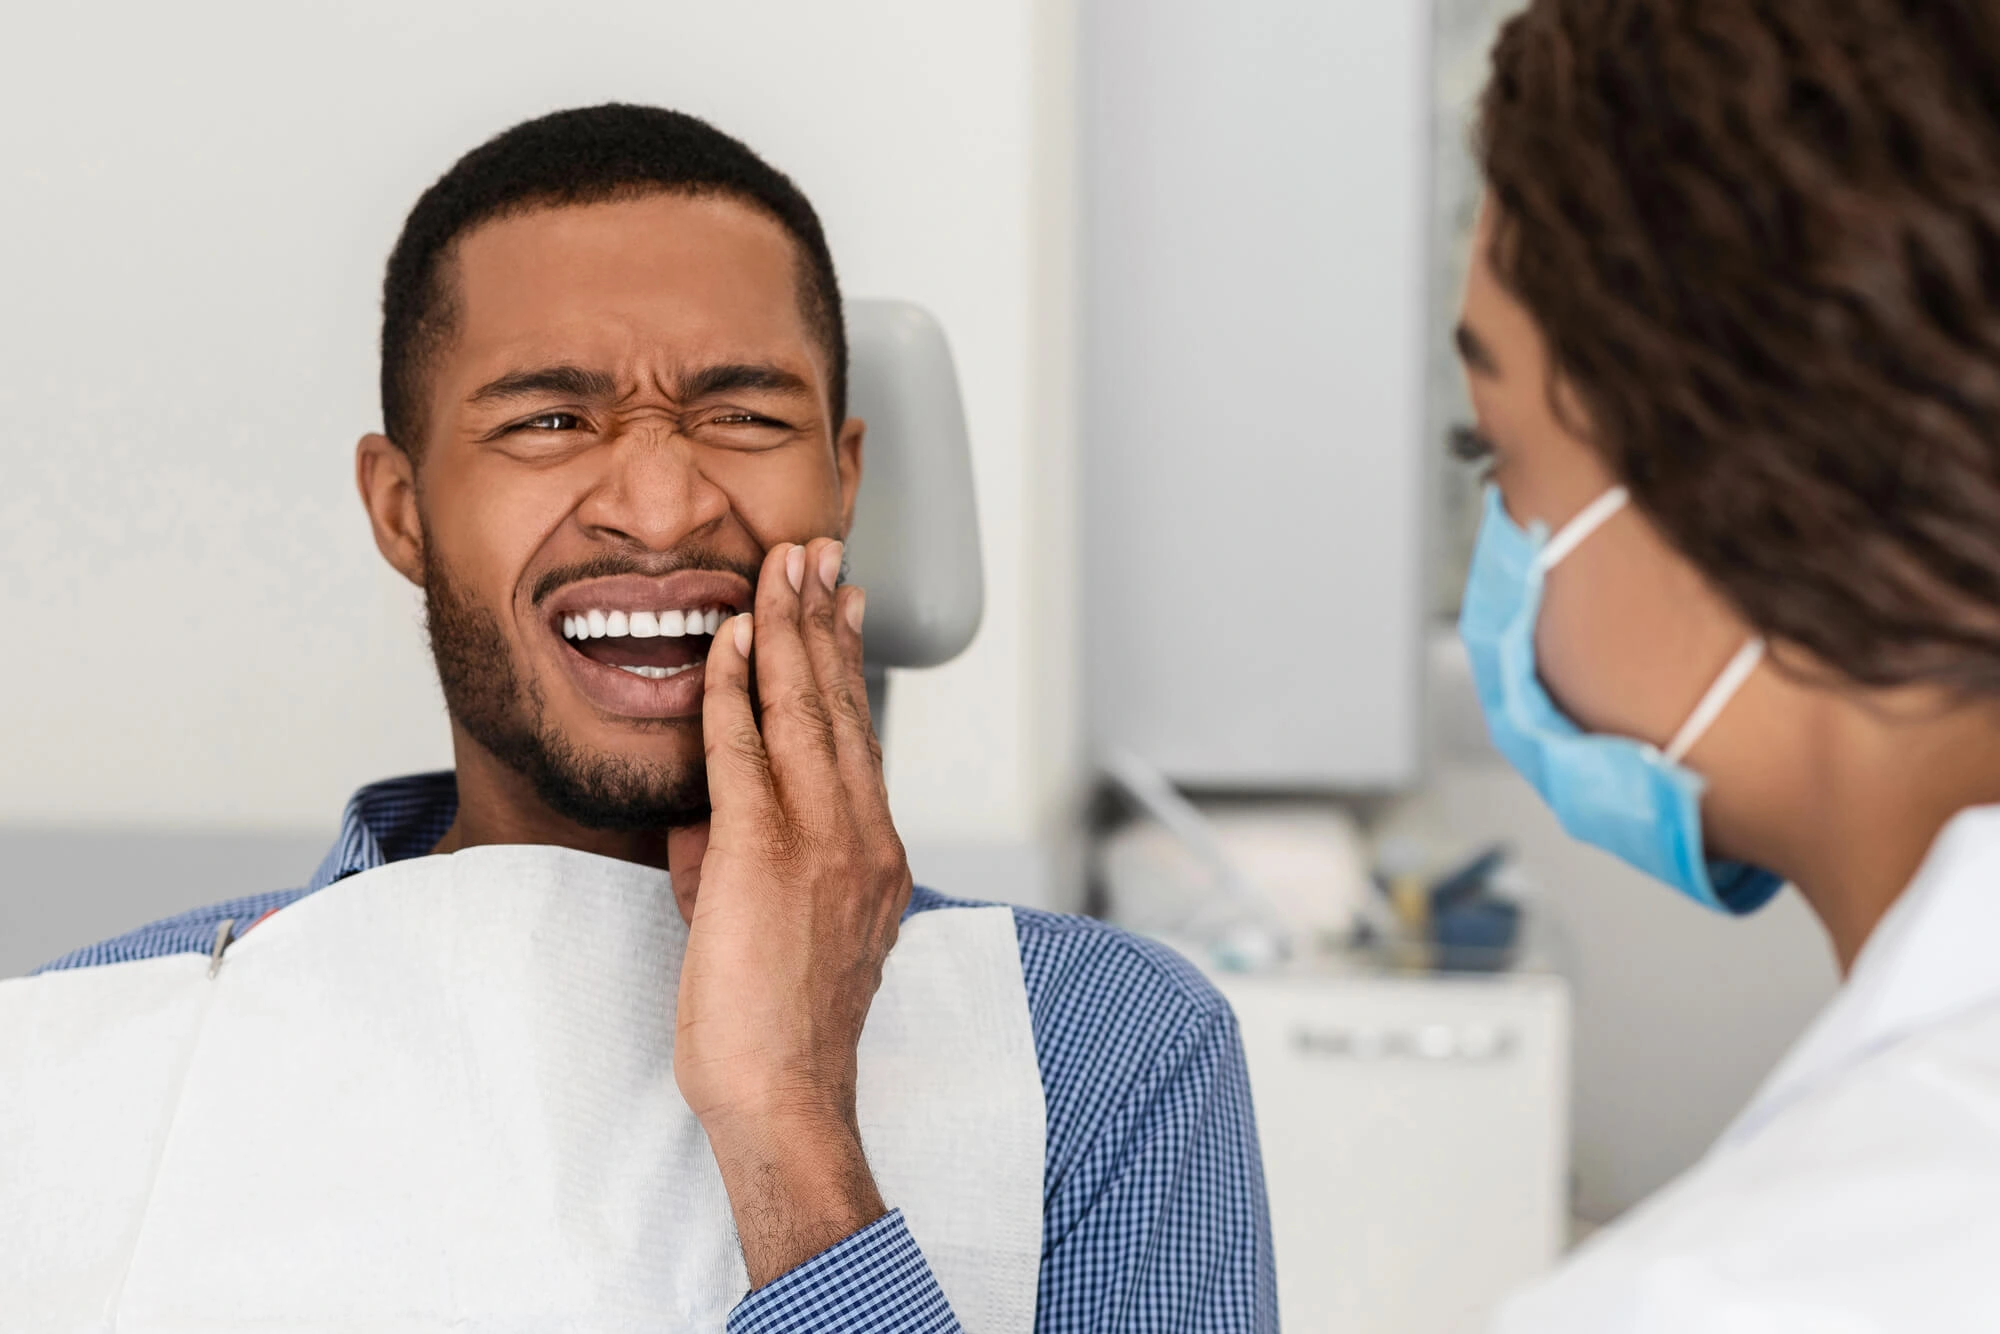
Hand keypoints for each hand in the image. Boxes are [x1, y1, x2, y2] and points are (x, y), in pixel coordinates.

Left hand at [668, 536, 911, 1287]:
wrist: (785, 1096)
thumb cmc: (780, 1032)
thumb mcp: (780, 930)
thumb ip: (750, 863)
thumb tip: (708, 823)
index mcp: (875, 854)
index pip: (860, 736)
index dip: (847, 663)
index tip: (839, 607)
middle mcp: (862, 835)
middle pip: (843, 705)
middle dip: (826, 620)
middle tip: (819, 556)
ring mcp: (822, 841)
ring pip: (805, 710)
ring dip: (789, 628)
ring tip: (783, 568)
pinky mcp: (765, 853)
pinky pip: (746, 748)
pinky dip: (736, 686)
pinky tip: (732, 638)